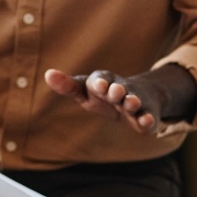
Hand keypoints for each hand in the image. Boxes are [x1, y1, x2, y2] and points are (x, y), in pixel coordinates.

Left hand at [43, 63, 195, 136]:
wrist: (140, 96)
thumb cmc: (103, 94)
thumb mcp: (85, 90)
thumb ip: (68, 85)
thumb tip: (47, 74)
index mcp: (104, 82)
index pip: (99, 80)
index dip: (99, 83)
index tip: (99, 85)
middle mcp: (121, 89)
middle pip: (118, 89)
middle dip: (116, 90)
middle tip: (115, 92)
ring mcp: (135, 101)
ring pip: (134, 101)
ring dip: (133, 101)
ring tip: (131, 103)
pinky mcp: (146, 115)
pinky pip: (148, 117)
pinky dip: (148, 119)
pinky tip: (147, 122)